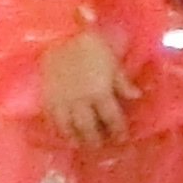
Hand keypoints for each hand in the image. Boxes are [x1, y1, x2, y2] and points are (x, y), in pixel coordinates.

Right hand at [34, 29, 134, 148]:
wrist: (59, 36)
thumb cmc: (91, 46)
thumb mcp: (112, 62)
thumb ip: (122, 82)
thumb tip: (136, 97)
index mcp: (100, 93)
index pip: (112, 118)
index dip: (118, 131)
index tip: (122, 139)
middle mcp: (80, 102)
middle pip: (88, 128)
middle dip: (96, 139)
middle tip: (100, 146)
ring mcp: (61, 102)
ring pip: (68, 128)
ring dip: (75, 139)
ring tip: (80, 145)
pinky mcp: (46, 98)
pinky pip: (51, 120)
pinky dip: (57, 129)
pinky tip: (61, 133)